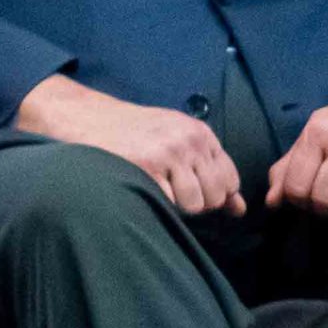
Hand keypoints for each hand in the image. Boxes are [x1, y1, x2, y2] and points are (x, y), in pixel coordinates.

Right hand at [15, 73, 241, 217]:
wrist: (88, 117)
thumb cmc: (135, 133)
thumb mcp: (178, 141)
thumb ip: (210, 171)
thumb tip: (239, 209)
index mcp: (201, 134)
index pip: (230, 180)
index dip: (215, 195)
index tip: (195, 192)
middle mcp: (189, 142)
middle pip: (215, 196)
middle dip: (198, 205)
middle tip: (172, 193)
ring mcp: (167, 154)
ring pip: (194, 205)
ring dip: (177, 208)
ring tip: (158, 191)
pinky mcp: (144, 167)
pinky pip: (167, 204)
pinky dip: (157, 206)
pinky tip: (143, 190)